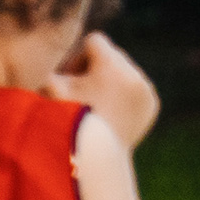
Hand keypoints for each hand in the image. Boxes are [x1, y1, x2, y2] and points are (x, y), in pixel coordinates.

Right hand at [48, 31, 160, 148]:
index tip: (69, 79)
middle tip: (79, 93)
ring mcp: (145, 90)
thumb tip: (52, 53)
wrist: (94, 158)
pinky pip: (135, 89)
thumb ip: (49, 63)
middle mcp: (133, 73)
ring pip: (124, 72)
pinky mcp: (151, 105)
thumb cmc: (65, 120)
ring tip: (93, 105)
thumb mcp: (48, 87)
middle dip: (94, 70)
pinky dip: (122, 98)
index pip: (94, 41)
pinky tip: (109, 114)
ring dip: (109, 83)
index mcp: (111, 63)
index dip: (77, 59)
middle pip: (111, 55)